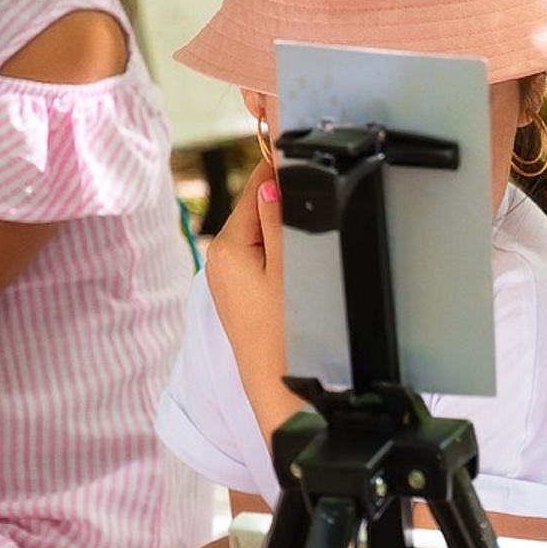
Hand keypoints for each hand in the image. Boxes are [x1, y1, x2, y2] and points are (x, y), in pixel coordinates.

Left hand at [206, 163, 298, 434]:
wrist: (283, 389)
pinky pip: (266, 259)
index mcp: (227, 246)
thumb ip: (280, 220)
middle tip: (325, 207)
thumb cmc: (289, 334)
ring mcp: (230, 279)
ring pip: (265, 235)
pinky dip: (287, 255)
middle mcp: (220, 259)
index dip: (284, 171)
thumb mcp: (292, 268)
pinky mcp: (244, 296)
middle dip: (290, 205)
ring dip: (290, 232)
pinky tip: (306, 271)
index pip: (255, 185)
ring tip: (316, 247)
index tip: (312, 158)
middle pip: (259, 209)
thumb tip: (272, 181)